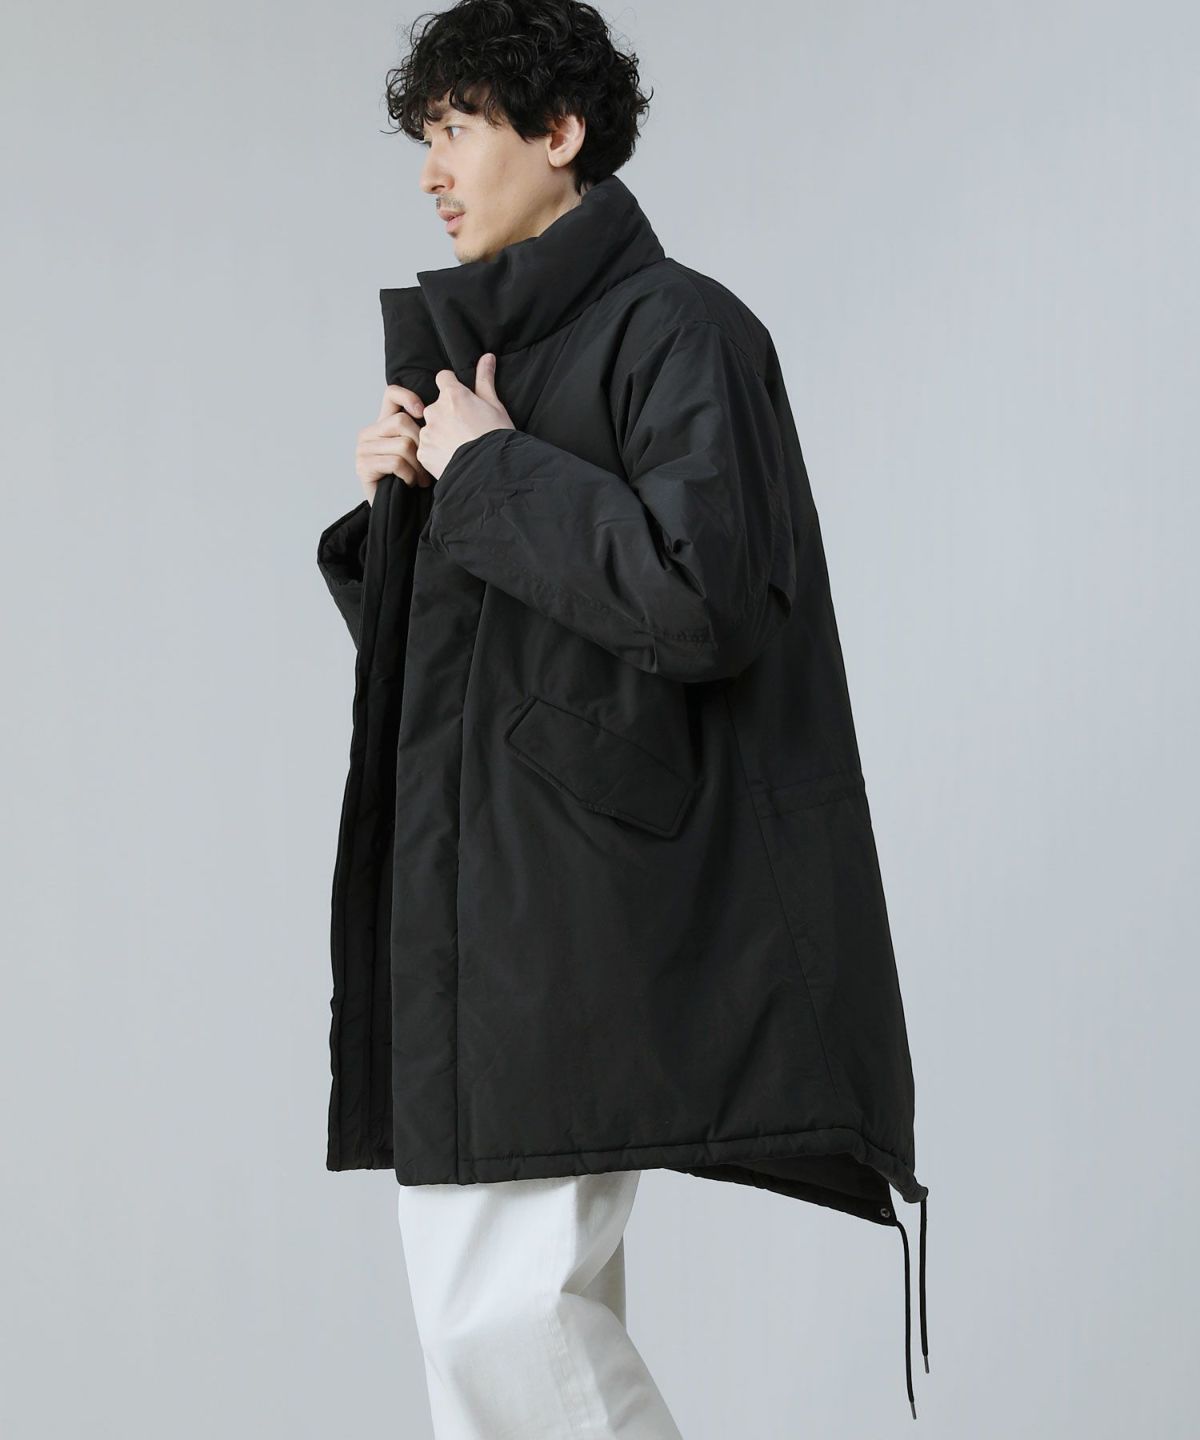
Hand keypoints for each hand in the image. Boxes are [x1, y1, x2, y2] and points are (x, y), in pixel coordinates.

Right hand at [356, 385, 429, 504]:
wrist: (398, 512)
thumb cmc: (412, 480)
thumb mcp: (420, 451)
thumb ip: (423, 430)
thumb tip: (443, 410)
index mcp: (383, 424)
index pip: (391, 394)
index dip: (408, 396)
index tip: (422, 412)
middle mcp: (369, 433)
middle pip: (402, 421)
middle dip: (421, 445)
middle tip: (428, 466)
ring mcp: (362, 449)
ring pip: (402, 444)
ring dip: (418, 466)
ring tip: (422, 479)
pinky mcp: (362, 466)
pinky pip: (395, 462)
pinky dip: (409, 475)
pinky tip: (410, 483)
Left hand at [416, 352, 514, 480]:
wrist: (490, 472)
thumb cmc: (496, 438)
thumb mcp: (495, 406)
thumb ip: (485, 380)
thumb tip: (487, 357)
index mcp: (452, 395)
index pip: (443, 378)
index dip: (452, 387)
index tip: (461, 400)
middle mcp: (435, 410)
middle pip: (436, 405)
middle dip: (446, 414)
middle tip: (464, 429)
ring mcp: (427, 432)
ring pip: (430, 427)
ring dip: (440, 433)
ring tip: (458, 447)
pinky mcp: (423, 452)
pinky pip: (426, 447)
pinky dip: (436, 452)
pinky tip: (451, 458)